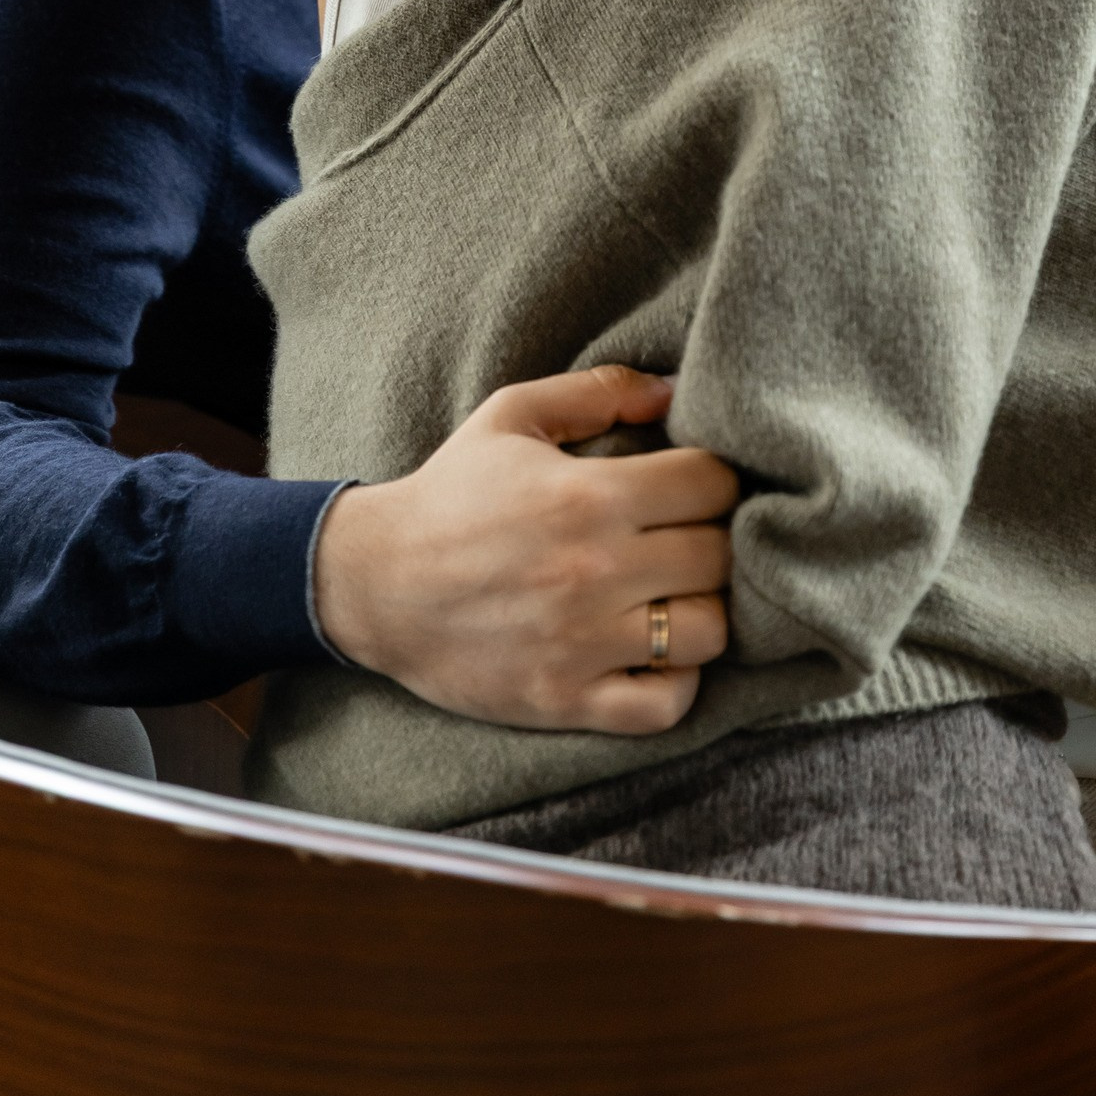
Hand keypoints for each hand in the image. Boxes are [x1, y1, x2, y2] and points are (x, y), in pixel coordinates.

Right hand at [311, 364, 735, 734]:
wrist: (375, 584)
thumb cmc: (451, 493)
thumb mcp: (512, 416)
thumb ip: (598, 391)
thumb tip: (673, 389)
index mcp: (586, 496)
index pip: (712, 485)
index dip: (713, 479)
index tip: (691, 486)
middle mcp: (594, 572)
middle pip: (719, 557)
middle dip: (712, 540)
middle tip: (684, 538)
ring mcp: (583, 643)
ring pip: (707, 632)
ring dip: (699, 610)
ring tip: (672, 594)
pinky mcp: (566, 700)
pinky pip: (665, 706)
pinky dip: (674, 682)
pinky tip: (653, 653)